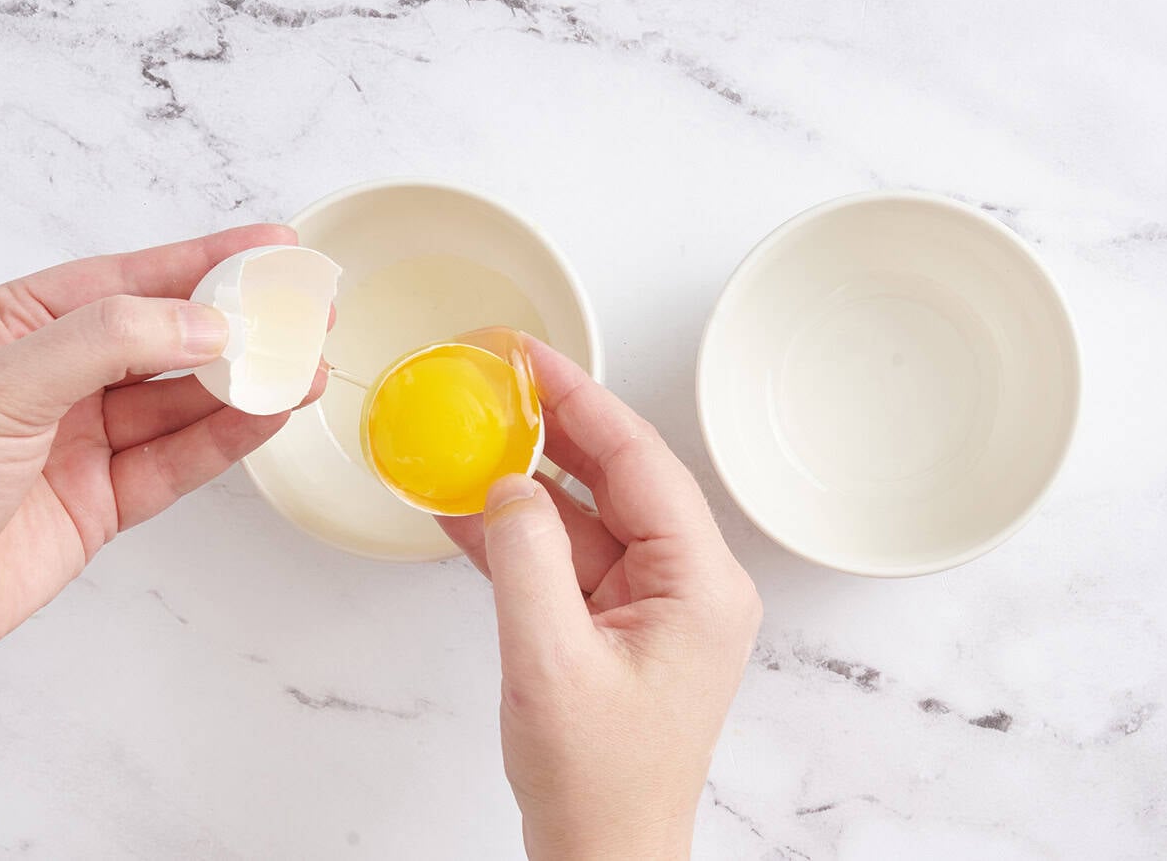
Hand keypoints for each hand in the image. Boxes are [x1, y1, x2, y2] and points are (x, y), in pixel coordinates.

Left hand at [0, 225, 324, 644]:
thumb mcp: (5, 383)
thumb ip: (107, 342)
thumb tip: (201, 324)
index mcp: (17, 328)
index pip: (127, 280)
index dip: (204, 260)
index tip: (268, 248)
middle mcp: (56, 381)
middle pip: (167, 341)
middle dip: (240, 325)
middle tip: (303, 311)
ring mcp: (81, 443)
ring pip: (182, 405)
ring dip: (247, 386)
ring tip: (304, 365)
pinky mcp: (101, 503)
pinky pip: (177, 464)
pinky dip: (227, 440)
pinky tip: (267, 414)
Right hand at [440, 337, 761, 859]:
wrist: (604, 857)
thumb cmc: (597, 781)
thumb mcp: (548, 660)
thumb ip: (525, 557)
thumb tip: (508, 482)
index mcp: (700, 583)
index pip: (640, 461)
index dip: (582, 399)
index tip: (531, 356)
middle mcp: (688, 582)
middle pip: (617, 477)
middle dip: (555, 427)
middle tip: (497, 380)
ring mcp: (653, 603)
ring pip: (587, 515)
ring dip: (529, 480)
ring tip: (471, 433)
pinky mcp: (617, 623)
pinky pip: (568, 558)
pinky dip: (520, 534)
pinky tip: (466, 507)